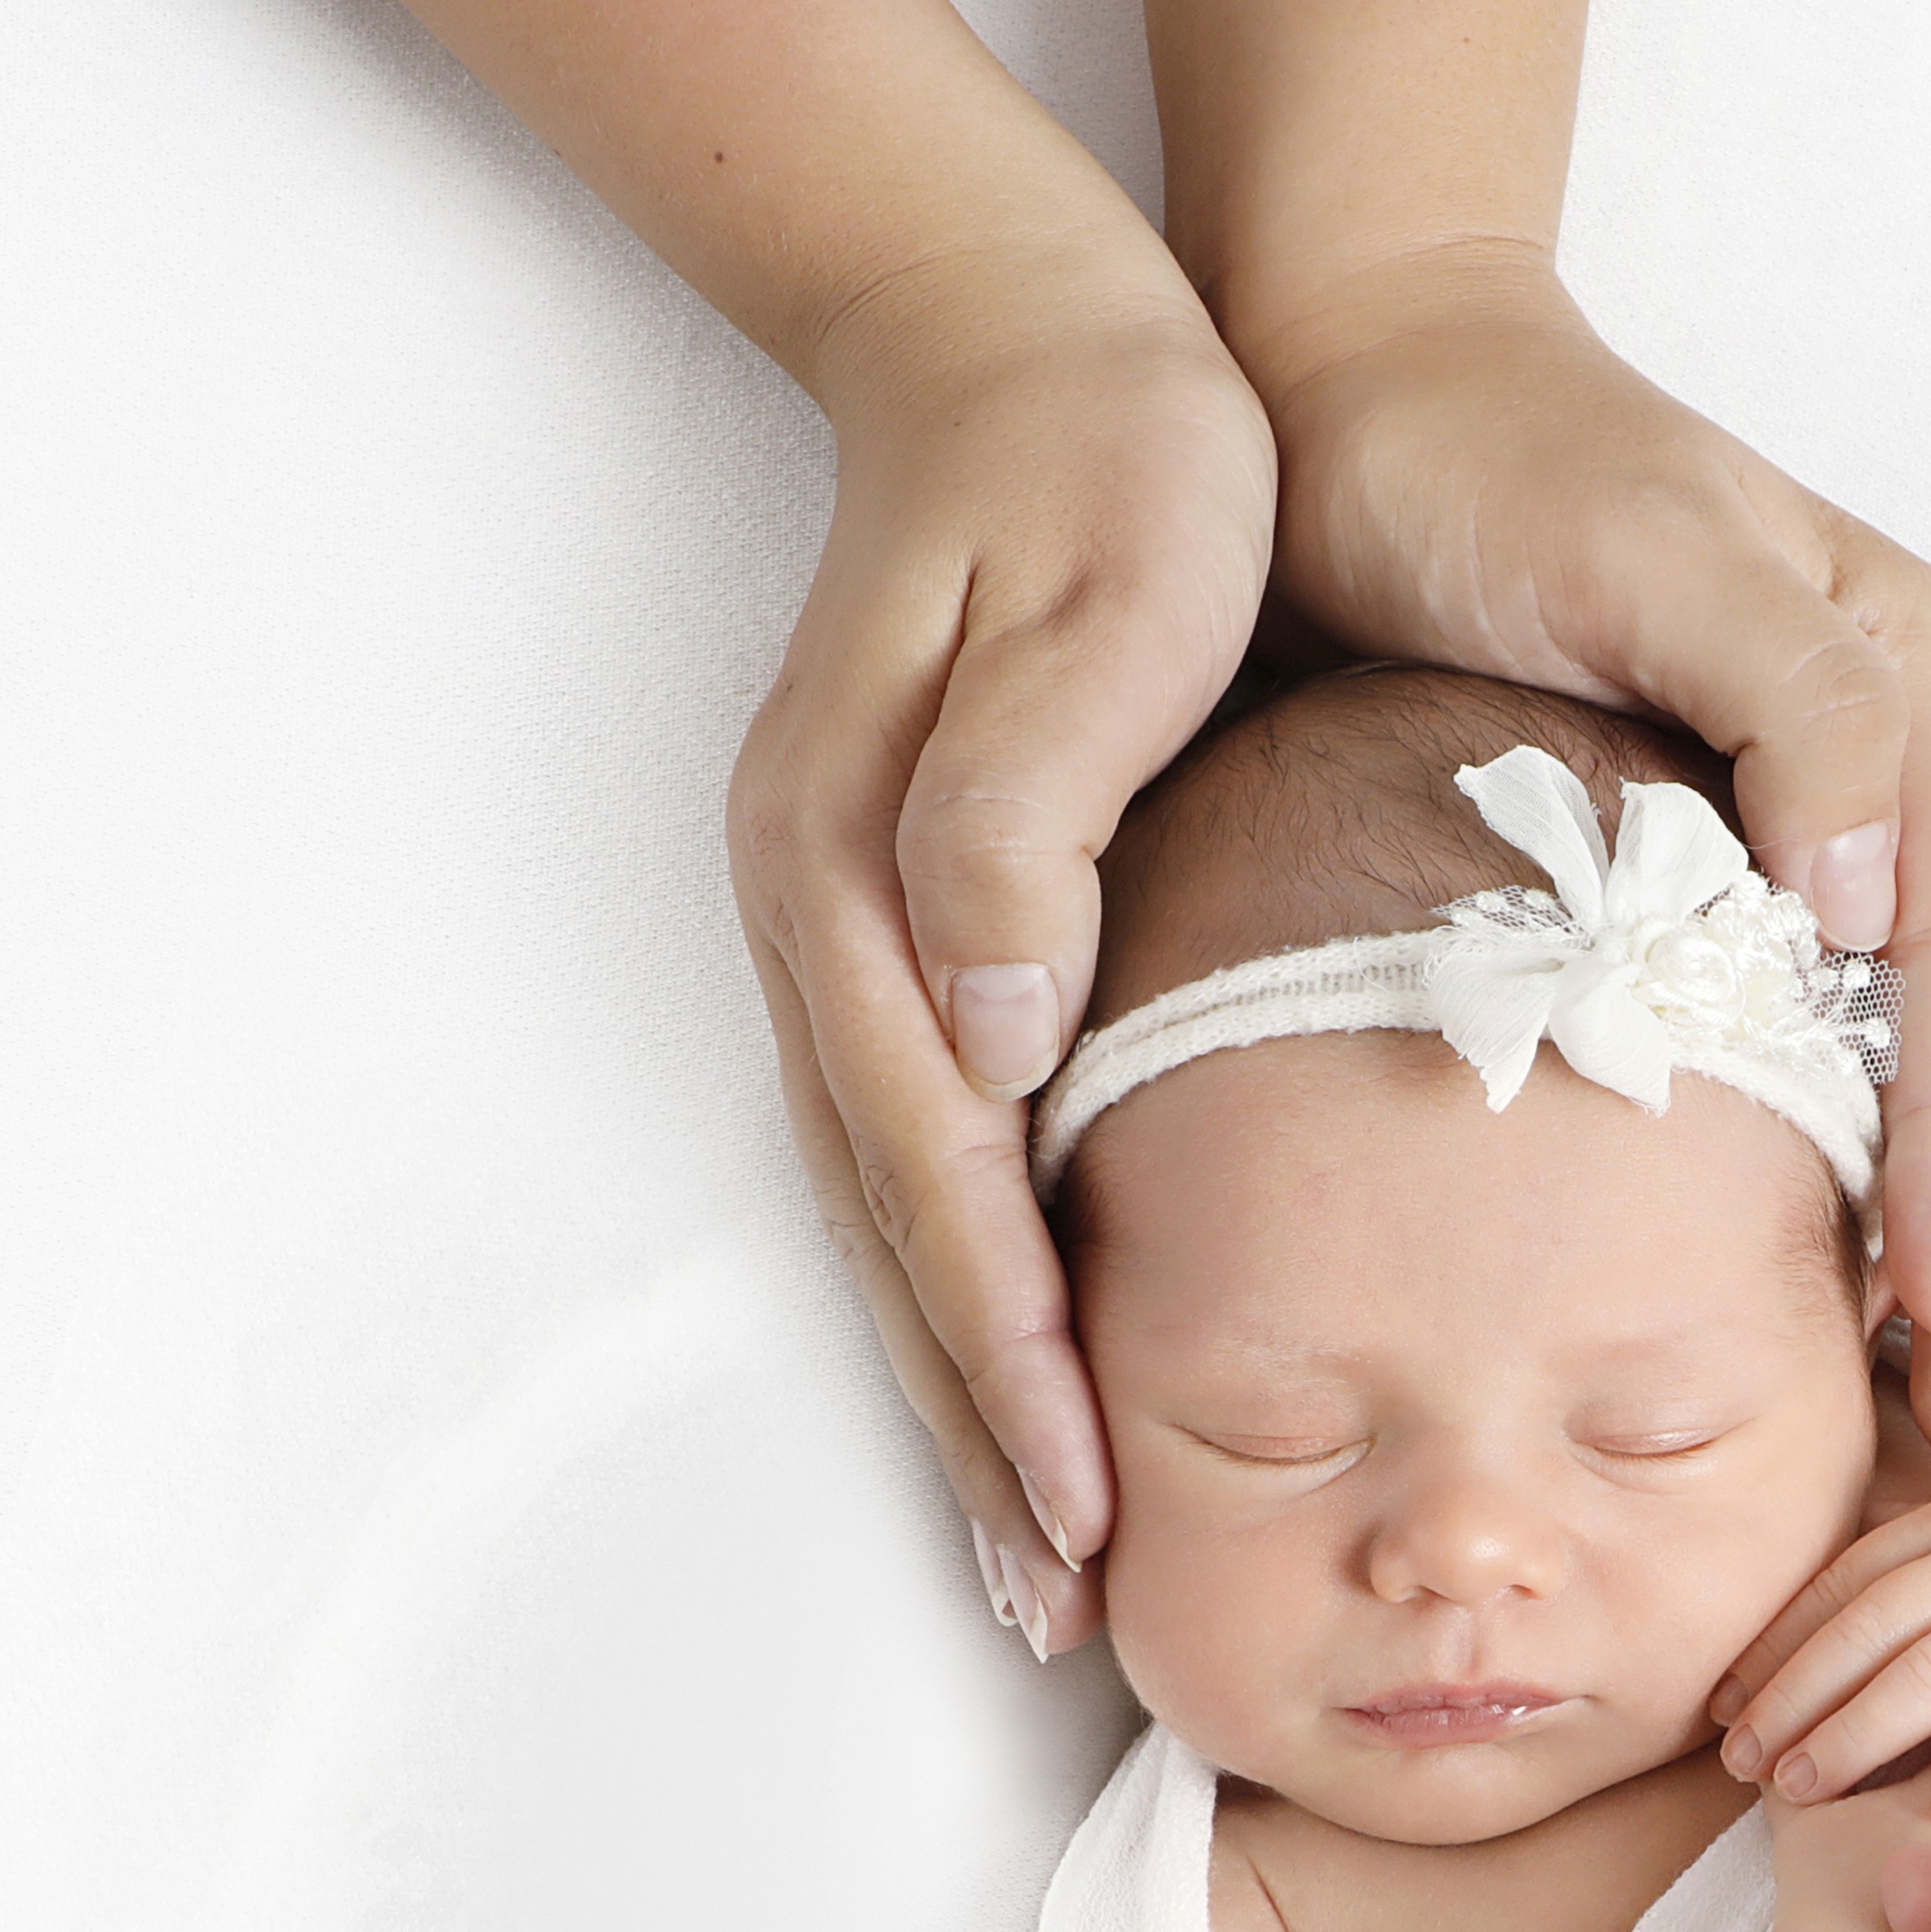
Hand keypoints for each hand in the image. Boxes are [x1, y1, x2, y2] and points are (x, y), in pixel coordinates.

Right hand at [732, 239, 1277, 1661]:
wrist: (1016, 322)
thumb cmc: (1102, 452)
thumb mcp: (1098, 590)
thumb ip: (1024, 813)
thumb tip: (989, 1032)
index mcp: (868, 861)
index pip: (947, 1164)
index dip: (1013, 1348)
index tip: (1083, 1501)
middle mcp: (828, 919)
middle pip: (897, 1229)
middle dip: (974, 1428)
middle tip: (1057, 1609)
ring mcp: (846, 927)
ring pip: (898, 1211)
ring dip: (963, 1385)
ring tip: (1040, 1553)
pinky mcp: (899, 920)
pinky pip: (929, 1148)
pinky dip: (972, 1281)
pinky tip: (1032, 1370)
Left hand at [1231, 244, 1930, 1478]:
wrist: (1350, 370)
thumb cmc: (1475, 455)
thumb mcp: (1649, 546)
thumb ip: (1797, 703)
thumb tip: (1881, 899)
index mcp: (1908, 687)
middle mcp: (1901, 758)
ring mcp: (1834, 807)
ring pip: (1930, 1055)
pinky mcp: (1737, 848)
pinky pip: (1831, 1036)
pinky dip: (1851, 1168)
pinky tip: (1832, 1283)